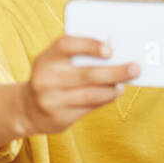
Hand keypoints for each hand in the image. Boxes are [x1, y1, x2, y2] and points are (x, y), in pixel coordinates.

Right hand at [17, 36, 138, 135]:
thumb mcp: (57, 64)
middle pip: (87, 74)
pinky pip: (89, 107)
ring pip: (91, 94)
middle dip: (115, 71)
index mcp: (46, 58)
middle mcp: (45, 78)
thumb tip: (118, 56)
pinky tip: (114, 93)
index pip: (66, 45)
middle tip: (135, 68)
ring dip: (113, 89)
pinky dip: (105, 99)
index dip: (89, 45)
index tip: (110, 50)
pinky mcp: (58, 117)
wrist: (28, 109)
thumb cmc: (54, 78)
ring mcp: (51, 100)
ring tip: (124, 83)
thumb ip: (79, 58)